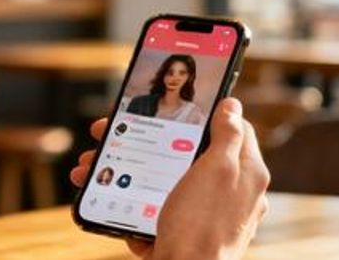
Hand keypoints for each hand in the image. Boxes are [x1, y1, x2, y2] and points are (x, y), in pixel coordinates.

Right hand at [70, 98, 270, 259]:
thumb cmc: (202, 226)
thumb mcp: (216, 171)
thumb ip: (227, 137)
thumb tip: (232, 106)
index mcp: (245, 175)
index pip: (233, 131)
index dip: (205, 116)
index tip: (174, 111)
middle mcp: (229, 194)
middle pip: (188, 154)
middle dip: (147, 143)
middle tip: (114, 136)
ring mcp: (204, 215)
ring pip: (162, 181)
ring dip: (125, 172)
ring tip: (92, 171)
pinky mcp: (181, 233)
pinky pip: (153, 209)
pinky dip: (130, 204)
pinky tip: (108, 200)